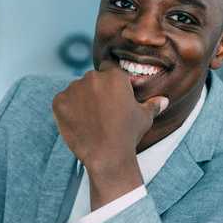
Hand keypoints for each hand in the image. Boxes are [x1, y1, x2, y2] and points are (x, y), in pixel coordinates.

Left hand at [52, 64, 168, 207]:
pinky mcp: (59, 102)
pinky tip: (80, 122)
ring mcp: (73, 89)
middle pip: (93, 78)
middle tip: (103, 110)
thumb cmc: (128, 134)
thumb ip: (152, 105)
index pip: (110, 68)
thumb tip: (163, 101)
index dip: (112, 80)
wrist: (107, 154)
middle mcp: (92, 78)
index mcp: (114, 76)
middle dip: (97, 90)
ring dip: (82, 98)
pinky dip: (69, 109)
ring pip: (77, 89)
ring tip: (91, 119)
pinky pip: (63, 101)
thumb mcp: (144, 118)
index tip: (114, 93)